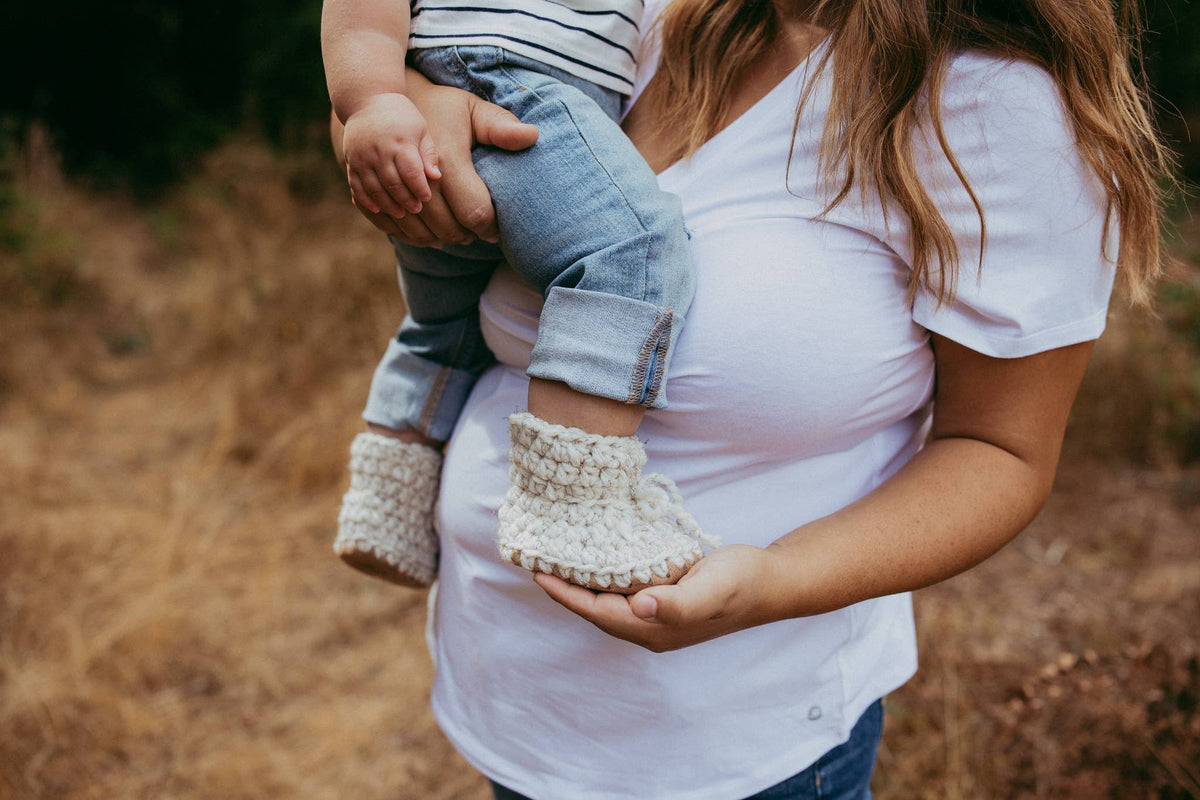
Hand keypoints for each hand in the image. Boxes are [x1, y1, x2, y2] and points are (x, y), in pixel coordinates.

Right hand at [342, 93, 440, 217]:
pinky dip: (366, 199)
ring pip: (375, 188)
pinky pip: (356, 185)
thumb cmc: (401, 116)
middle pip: (393, 183)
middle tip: (416, 209)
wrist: (367, 99)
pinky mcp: (351, 160)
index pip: (411, 172)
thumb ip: (428, 153)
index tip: (426, 198)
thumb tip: (436, 177)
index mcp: (400, 142)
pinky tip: (378, 209)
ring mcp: (362, 156)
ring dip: (388, 204)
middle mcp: (379, 150)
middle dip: (406, 199)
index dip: (419, 188)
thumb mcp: (420, 128)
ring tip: (401, 213)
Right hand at [385, 79, 538, 246]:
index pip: (475, 212)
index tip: (499, 227)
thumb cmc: (443, 108)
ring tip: (462, 230)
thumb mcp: (473, 110)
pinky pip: (403, 233)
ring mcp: (396, 192)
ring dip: (446, 239)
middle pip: (450, 230)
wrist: (395, 103)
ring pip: (427, 236)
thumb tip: (533, 135)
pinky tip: (435, 230)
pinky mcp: (377, 199)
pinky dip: (421, 238)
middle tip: (481, 231)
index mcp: (447, 161)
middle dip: (469, 236)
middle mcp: (420, 180)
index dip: (491, 227)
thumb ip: (501, 126)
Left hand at [534, 545, 786, 651]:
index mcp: (655, 628)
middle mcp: (651, 627)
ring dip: (581, 582)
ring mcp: (657, 617)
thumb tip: (641, 606)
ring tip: (556, 557)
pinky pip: (622, 592)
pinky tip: (595, 557)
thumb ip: (677, 602)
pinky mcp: (664, 602)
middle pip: (595, 610)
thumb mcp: (711, 587)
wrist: (772, 582)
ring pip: (607, 602)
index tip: (537, 570)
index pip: (596, 611)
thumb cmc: (741, 582)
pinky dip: (603, 576)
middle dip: (565, 588)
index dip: (564, 593)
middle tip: (537, 558)